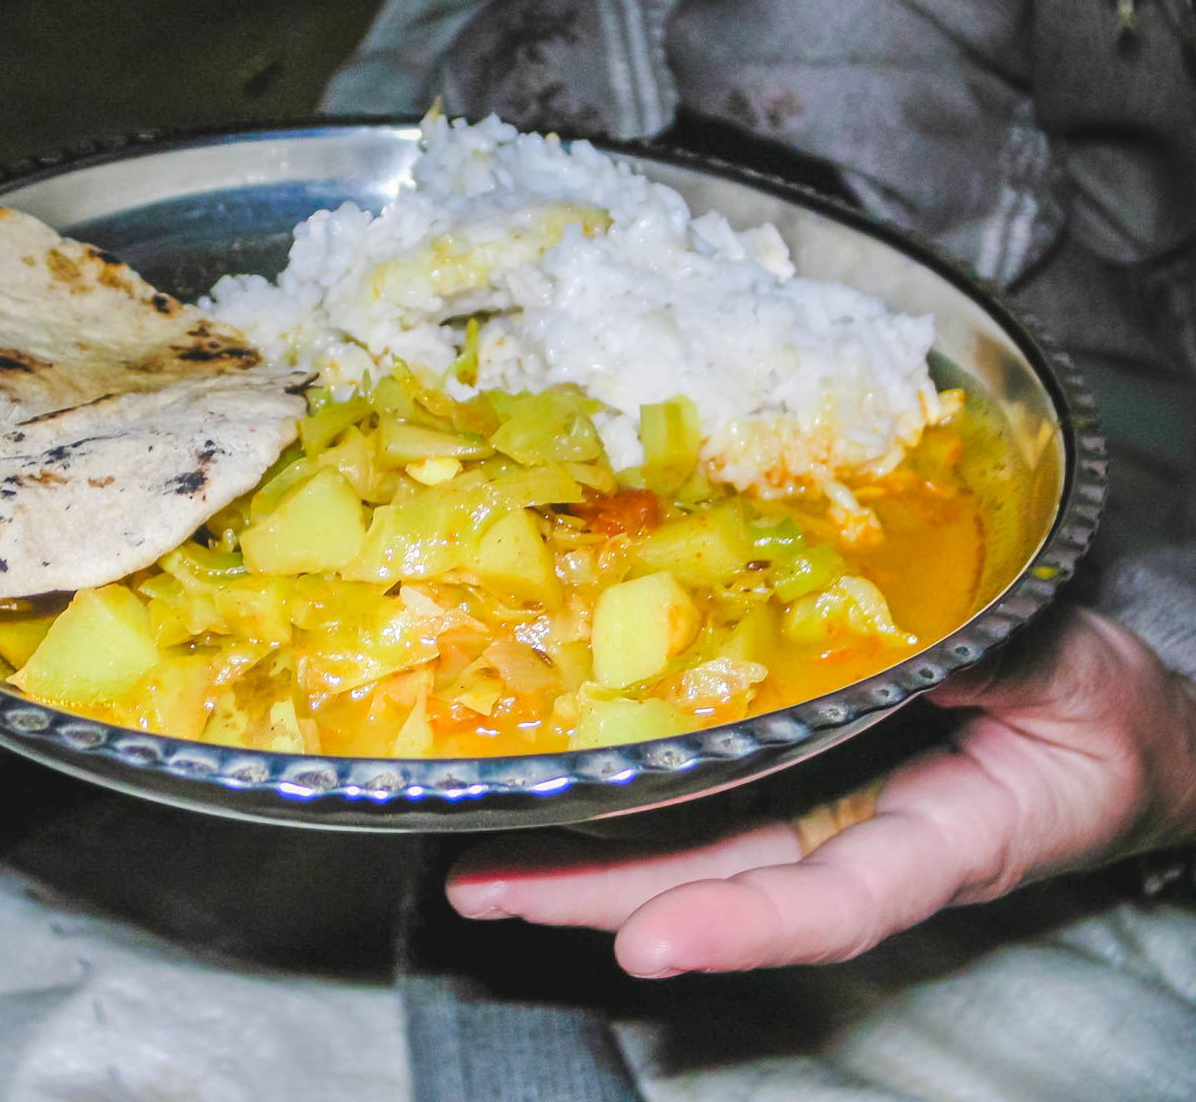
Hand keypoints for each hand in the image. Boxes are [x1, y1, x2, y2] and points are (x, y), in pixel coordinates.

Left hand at [447, 607, 1195, 975]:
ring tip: (475, 859)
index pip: (833, 899)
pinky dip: (615, 793)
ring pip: (681, 844)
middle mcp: (851, 838)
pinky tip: (540, 789)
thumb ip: (996, 659)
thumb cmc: (1097, 711)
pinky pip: (691, 786)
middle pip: (714, 881)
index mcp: (938, 841)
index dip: (744, 926)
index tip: (651, 944)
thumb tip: (916, 632)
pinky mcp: (782, 764)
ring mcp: (808, 805)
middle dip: (595, 894)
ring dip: (575, 854)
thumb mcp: (1067, 675)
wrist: (1100, 726)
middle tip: (485, 889)